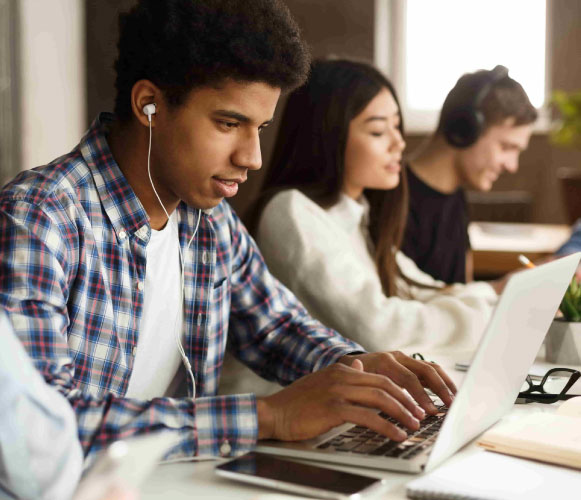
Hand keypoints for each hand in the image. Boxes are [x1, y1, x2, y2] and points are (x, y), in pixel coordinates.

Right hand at [257, 357, 426, 443]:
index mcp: (341, 369)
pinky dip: (387, 426)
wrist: (274, 411)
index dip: (401, 391)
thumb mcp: (323, 382)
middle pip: (385, 385)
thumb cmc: (297, 402)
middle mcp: (342, 376)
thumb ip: (343, 375)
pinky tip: (397, 435)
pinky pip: (368, 417)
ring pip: (380, 399)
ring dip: (402, 413)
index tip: (413, 404)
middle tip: (420, 415)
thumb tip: (359, 367)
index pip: (380, 376)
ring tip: (413, 425)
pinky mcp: (334, 408)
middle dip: (407, 401)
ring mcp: (338, 391)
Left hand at [338, 351, 455, 413]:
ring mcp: (405, 359)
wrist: (348, 364)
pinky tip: (450, 394)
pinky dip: (442, 381)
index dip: (420, 396)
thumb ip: (370, 395)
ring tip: (455, 401)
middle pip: (425, 370)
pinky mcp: (411, 363)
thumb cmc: (352, 380)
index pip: (408, 379)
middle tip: (450, 406)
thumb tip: (381, 407)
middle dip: (439, 389)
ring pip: (431, 367)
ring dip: (445, 384)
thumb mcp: (358, 387)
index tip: (429, 413)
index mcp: (384, 362)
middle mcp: (397, 357)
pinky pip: (431, 370)